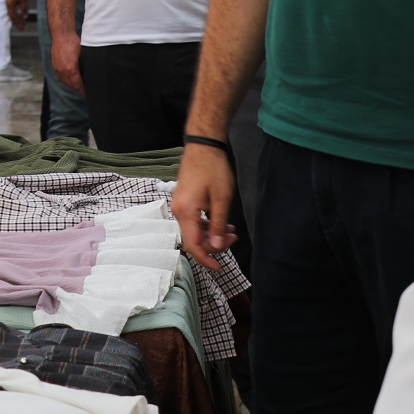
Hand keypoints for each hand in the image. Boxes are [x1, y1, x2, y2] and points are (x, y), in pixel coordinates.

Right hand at [4, 0, 30, 27]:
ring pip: (12, 13)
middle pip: (12, 16)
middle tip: (22, 28)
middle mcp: (7, 5)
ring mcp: (8, 2)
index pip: (14, 17)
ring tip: (22, 22)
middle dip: (17, 22)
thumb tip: (25, 17)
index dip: (18, 23)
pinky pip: (12, 9)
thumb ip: (24, 9)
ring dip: (17, 18)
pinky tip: (20, 14)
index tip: (22, 28)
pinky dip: (16, 13)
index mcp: (10, 5)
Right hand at [50, 33, 83, 92]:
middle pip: (72, 86)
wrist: (61, 34)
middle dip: (79, 89)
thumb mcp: (84, 54)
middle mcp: (62, 71)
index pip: (78, 85)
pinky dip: (66, 80)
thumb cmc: (73, 42)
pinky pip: (61, 77)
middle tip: (86, 92)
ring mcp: (57, 69)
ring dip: (72, 86)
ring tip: (80, 87)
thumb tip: (92, 74)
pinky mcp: (54, 66)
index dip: (84, 91)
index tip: (89, 93)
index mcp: (71, 69)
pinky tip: (71, 80)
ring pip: (66, 82)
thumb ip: (86, 66)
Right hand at [169, 144, 237, 272]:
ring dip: (212, 234)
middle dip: (214, 244)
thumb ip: (218, 224)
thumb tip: (216, 245)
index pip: (193, 245)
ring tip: (232, 230)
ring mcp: (180, 206)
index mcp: (186, 212)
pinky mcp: (184, 201)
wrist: (203, 146)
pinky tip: (222, 222)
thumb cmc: (213, 169)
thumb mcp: (222, 199)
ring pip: (194, 230)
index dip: (206, 259)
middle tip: (234, 238)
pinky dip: (207, 225)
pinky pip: (193, 221)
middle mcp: (178, 211)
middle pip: (194, 239)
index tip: (219, 268)